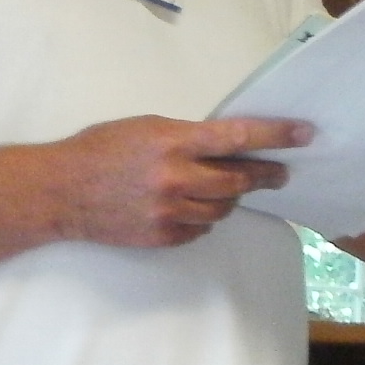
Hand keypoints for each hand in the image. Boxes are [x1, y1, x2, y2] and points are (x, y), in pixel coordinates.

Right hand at [47, 115, 310, 247]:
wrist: (61, 191)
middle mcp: (176, 177)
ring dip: (230, 198)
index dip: (275, 135)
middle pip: (239, 179)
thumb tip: (223, 145)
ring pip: (223, 208)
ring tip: (226, 189)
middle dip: (266, 174)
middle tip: (280, 172)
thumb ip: (185, 137)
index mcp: (172, 141)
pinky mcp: (162, 236)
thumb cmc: (99, 150)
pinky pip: (199, 230)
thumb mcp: (144, 128)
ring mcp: (170, 211)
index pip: (237, 137)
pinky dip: (202, 219)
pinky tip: (191, 208)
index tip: (304, 134)